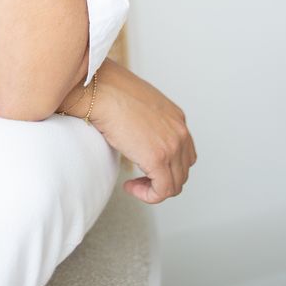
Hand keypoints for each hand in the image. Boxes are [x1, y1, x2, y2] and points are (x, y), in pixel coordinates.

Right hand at [86, 58, 196, 203]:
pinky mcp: (157, 159)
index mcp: (176, 118)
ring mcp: (172, 146)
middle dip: (162, 180)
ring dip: (154, 189)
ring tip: (134, 184)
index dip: (168, 167)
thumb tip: (139, 137)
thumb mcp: (140, 104)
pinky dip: (147, 195)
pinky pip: (162, 191)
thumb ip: (148, 122)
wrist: (101, 90)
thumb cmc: (111, 92)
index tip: (147, 168)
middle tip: (140, 179)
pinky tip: (130, 186)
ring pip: (174, 185)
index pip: (185, 153)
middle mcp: (180, 132)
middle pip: (183, 171)